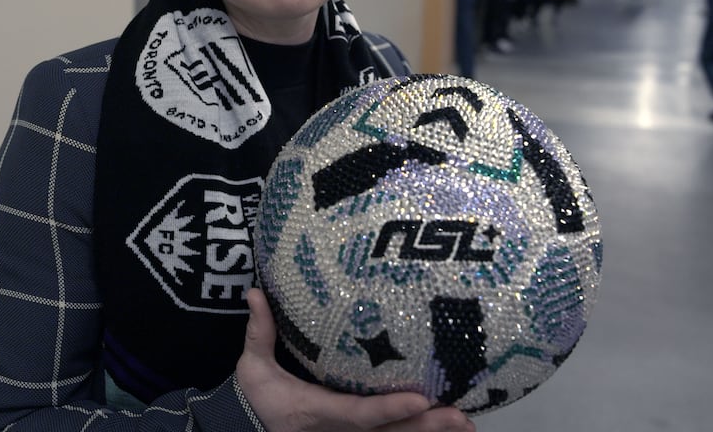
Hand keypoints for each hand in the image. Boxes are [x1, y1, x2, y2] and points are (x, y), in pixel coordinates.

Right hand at [236, 288, 474, 431]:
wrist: (246, 427)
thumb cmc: (255, 398)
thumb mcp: (253, 366)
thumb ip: (260, 331)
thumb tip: (255, 293)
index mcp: (320, 411)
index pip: (360, 414)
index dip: (391, 409)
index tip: (420, 399)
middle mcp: (340, 431)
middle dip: (427, 427)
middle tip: (461, 416)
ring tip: (466, 424)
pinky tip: (449, 427)